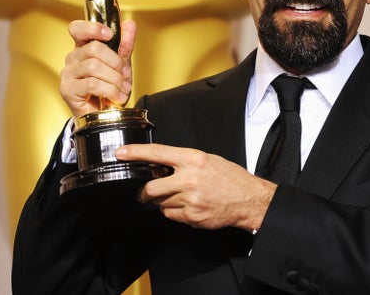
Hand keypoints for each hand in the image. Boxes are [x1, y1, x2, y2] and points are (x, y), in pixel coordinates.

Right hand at [59, 19, 135, 117]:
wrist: (105, 114)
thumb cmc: (110, 88)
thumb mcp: (122, 65)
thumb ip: (125, 45)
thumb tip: (130, 24)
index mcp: (83, 47)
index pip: (77, 29)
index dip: (92, 28)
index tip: (110, 34)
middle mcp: (72, 58)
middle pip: (94, 48)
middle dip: (116, 62)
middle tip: (126, 74)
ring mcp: (68, 73)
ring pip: (94, 66)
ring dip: (115, 79)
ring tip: (124, 88)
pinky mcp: (67, 89)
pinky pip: (92, 84)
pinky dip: (110, 90)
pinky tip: (117, 96)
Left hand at [115, 143, 276, 231]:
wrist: (248, 199)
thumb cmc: (231, 178)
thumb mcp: (208, 160)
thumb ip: (184, 162)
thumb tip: (161, 165)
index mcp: (193, 159)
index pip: (157, 153)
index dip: (135, 153)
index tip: (121, 153)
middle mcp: (189, 179)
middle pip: (151, 187)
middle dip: (144, 192)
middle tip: (144, 193)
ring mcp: (189, 199)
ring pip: (161, 203)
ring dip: (164, 202)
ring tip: (181, 197)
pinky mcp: (191, 216)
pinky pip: (171, 215)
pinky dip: (174, 212)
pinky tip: (189, 206)